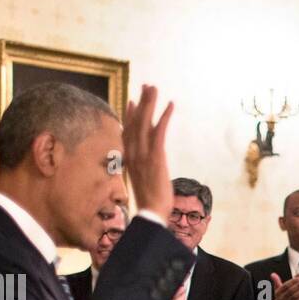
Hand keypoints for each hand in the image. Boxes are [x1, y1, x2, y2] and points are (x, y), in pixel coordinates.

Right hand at [122, 84, 175, 217]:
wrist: (151, 213)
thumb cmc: (149, 202)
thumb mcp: (142, 181)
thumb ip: (142, 168)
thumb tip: (144, 163)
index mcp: (129, 158)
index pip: (128, 132)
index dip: (130, 116)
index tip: (132, 102)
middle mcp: (134, 152)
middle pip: (136, 122)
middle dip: (141, 102)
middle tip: (146, 86)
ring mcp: (144, 154)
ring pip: (145, 122)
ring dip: (150, 103)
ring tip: (154, 88)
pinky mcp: (156, 156)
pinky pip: (160, 131)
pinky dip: (165, 117)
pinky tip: (170, 105)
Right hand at [270, 272, 298, 299]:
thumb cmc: (280, 296)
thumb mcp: (277, 289)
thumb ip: (276, 281)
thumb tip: (272, 274)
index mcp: (278, 292)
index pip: (285, 286)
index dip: (292, 282)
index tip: (298, 278)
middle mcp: (282, 298)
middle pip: (290, 291)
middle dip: (298, 286)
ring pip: (294, 297)